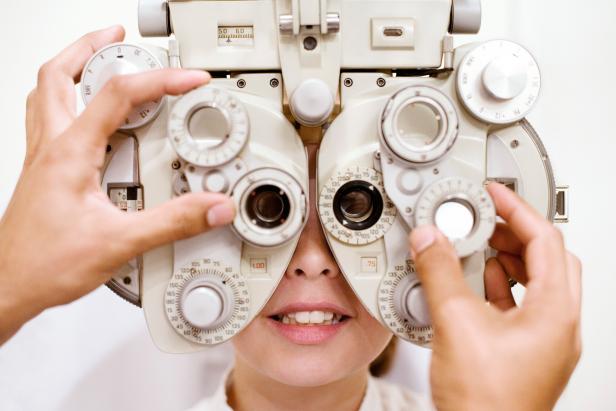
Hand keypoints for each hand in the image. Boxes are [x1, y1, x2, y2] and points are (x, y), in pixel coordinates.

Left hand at [0, 26, 235, 344]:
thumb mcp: (120, 243)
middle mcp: (50, 148)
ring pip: (45, 93)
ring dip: (71, 67)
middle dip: (90, 46)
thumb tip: (212, 206)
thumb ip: (173, 222)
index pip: (119, 96)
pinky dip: (64, 100)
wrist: (9, 288)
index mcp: (69, 153)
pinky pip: (47, 120)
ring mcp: (41, 159)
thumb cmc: (45, 265)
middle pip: (59, 74)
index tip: (190, 78)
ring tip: (97, 58)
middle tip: (118, 36)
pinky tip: (84, 116)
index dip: (161, 80)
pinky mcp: (42, 174)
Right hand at [409, 183, 581, 410]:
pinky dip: (500, 285)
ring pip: (536, 283)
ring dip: (508, 259)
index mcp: (555, 312)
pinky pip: (520, 305)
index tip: (495, 194)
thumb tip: (430, 240)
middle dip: (515, 232)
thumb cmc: (486, 403)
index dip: (519, 210)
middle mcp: (559, 325)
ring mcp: (545, 341)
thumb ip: (440, 273)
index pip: (546, 241)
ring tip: (478, 245)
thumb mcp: (456, 323)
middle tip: (486, 217)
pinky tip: (474, 282)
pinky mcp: (526, 353)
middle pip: (548, 259)